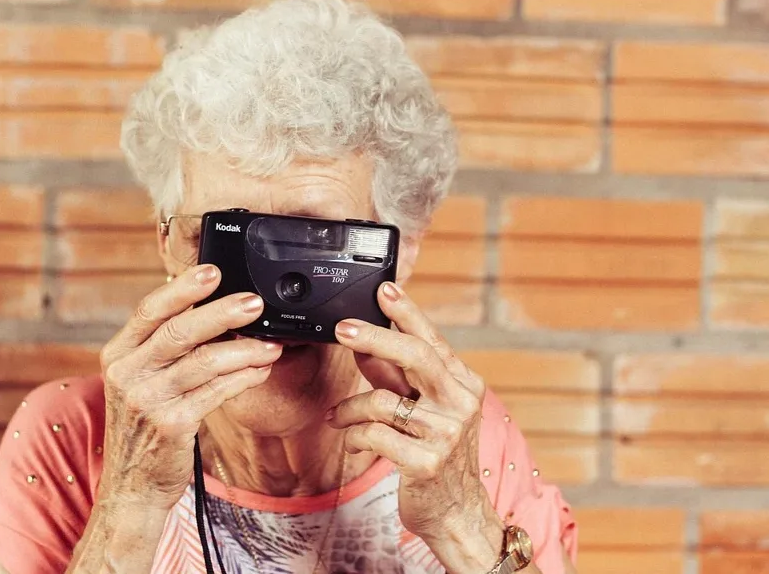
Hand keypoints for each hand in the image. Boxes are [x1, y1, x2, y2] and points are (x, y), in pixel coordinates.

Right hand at [97, 264, 282, 511]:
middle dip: (222, 312)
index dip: (182, 289)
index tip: (212, 271)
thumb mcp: (140, 382)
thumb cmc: (144, 427)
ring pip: (205, 362)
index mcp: (118, 355)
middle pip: (180, 331)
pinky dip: (244, 377)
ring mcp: (148, 400)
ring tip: (271, 343)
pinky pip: (218, 392)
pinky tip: (261, 369)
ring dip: (245, 349)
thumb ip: (164, 349)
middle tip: (255, 302)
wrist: (132, 486)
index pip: (149, 310)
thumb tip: (212, 310)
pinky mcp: (172, 425)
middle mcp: (128, 374)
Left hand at [326, 281, 503, 572]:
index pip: (432, 340)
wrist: (457, 512)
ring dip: (349, 409)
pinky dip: (353, 436)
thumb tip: (364, 344)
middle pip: (414, 356)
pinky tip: (351, 441)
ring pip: (382, 400)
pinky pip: (373, 435)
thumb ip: (396, 377)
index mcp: (463, 385)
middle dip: (374, 337)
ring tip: (337, 417)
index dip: (407, 312)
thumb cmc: (436, 455)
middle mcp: (461, 404)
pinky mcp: (427, 462)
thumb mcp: (423, 410)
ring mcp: (447, 433)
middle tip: (341, 329)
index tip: (383, 289)